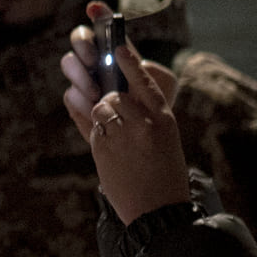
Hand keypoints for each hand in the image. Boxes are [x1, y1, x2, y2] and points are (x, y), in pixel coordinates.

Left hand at [61, 30, 189, 224]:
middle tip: (110, 108)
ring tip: (115, 134)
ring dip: (101, 115)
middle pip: (114, 94)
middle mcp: (144, 123)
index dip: (129, 62)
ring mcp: (122, 136)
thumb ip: (145, 117)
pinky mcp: (103, 149)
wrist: (158, 212)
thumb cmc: (163, 174)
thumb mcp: (164, 140)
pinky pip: (92, 126)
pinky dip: (96, 130)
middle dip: (108, 99)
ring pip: (100, 107)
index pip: (144, 82)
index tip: (118, 45)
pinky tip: (108, 146)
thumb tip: (117, 95)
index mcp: (163, 118)